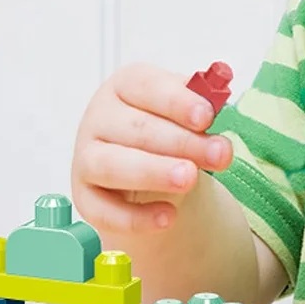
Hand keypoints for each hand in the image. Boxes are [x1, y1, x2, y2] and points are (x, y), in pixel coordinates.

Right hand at [71, 63, 232, 232]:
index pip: (147, 87)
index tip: (207, 117)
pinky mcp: (85, 197)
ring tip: (190, 179)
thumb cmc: (170, 130)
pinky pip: (105, 211)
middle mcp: (99, 118)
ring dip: (154, 172)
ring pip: (113, 165)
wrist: (150, 172)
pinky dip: (136, 217)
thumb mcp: (186, 111)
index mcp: (125, 86)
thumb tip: (219, 92)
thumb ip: (202, 105)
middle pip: (136, 128)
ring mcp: (86, 158)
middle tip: (219, 155)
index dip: (178, 101)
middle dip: (182, 143)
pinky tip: (168, 217)